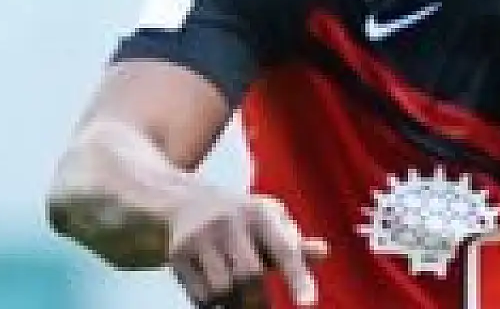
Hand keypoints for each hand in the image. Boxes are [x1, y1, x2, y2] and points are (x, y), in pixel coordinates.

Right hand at [168, 189, 327, 307]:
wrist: (183, 200)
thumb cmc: (240, 218)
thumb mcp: (268, 220)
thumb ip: (294, 242)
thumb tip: (323, 253)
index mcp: (261, 212)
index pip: (284, 249)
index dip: (298, 277)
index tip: (308, 304)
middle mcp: (230, 220)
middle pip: (250, 276)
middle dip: (258, 300)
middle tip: (262, 306)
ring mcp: (201, 235)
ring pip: (223, 289)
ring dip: (232, 300)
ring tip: (234, 291)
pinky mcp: (177, 253)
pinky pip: (199, 295)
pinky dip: (211, 301)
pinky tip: (213, 286)